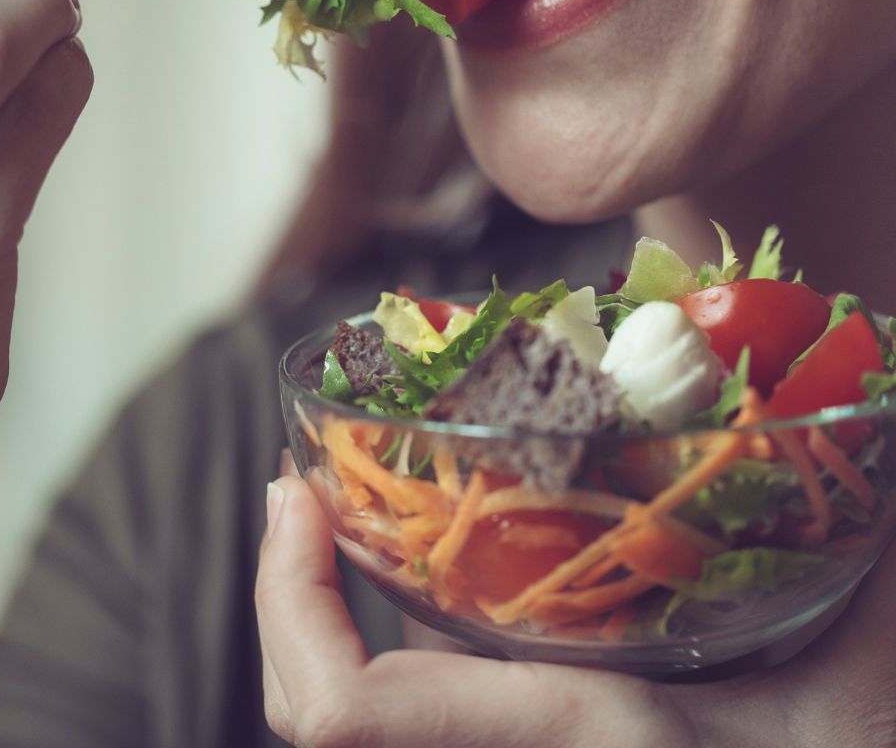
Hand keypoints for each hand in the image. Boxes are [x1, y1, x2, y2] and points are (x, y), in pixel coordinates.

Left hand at [257, 474, 895, 747]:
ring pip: (362, 725)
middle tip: (297, 497)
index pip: (354, 714)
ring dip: (317, 621)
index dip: (290, 604)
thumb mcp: (858, 648)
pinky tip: (420, 576)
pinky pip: (418, 717)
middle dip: (284, 604)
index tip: (296, 494)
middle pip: (323, 721)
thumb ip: (849, 543)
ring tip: (328, 526)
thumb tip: (855, 406)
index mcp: (589, 737)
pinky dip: (374, 649)